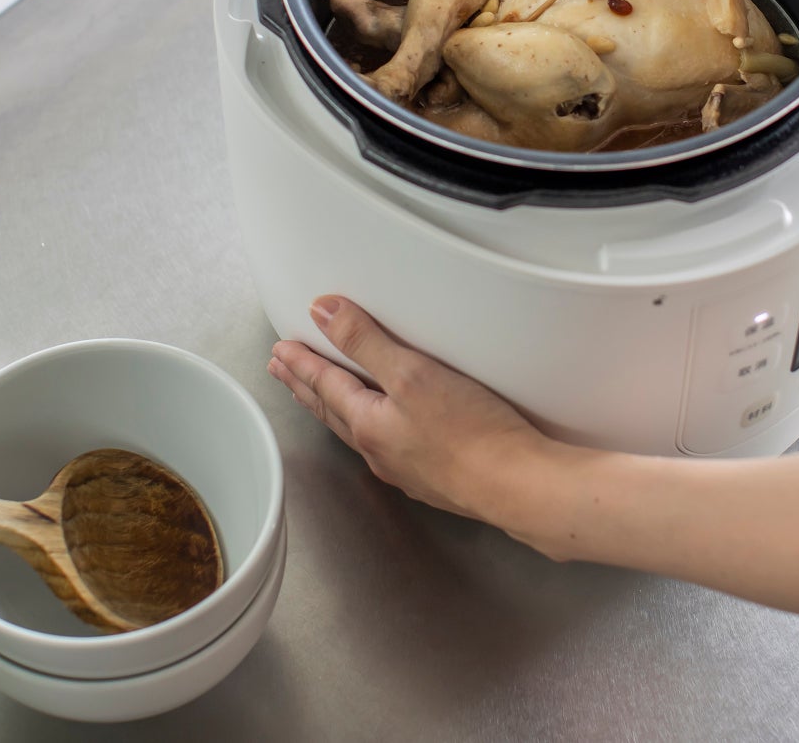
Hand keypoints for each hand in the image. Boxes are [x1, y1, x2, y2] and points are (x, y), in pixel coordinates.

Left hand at [267, 296, 551, 523]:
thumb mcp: (412, 374)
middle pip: (333, 412)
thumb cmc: (471, 433)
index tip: (281, 352)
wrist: (518, 486)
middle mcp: (381, 451)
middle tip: (284, 373)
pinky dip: (371, 427)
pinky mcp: (435, 476)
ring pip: (357, 431)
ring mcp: (407, 468)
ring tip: (323, 397)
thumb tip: (323, 313)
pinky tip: (384, 429)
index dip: (302, 363)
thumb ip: (365, 342)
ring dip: (335, 408)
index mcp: (369, 424)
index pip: (325, 386)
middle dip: (307, 388)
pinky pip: (387, 445)